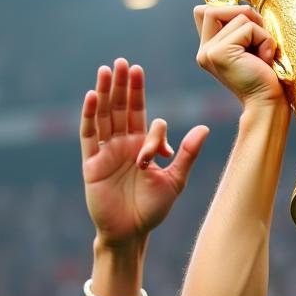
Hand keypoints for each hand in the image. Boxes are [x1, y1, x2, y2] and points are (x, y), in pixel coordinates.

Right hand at [82, 59, 208, 242]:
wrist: (131, 232)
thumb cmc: (153, 210)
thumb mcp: (175, 180)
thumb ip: (187, 154)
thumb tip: (206, 128)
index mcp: (144, 147)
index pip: (149, 124)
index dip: (156, 132)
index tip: (161, 154)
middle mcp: (123, 144)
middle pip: (123, 108)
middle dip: (124, 86)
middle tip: (125, 62)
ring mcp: (106, 151)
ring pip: (104, 115)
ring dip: (106, 92)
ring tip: (108, 69)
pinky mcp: (91, 162)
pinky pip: (89, 134)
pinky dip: (89, 115)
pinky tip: (93, 95)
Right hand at [194, 5, 285, 108]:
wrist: (269, 104)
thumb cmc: (266, 78)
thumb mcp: (250, 48)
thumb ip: (239, 28)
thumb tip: (242, 5)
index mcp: (208, 50)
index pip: (207, 12)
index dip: (230, 12)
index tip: (251, 33)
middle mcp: (204, 51)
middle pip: (215, 7)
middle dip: (245, 15)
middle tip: (261, 40)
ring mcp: (209, 52)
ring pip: (237, 15)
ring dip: (259, 31)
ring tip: (263, 55)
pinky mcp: (220, 53)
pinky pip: (248, 27)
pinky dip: (264, 40)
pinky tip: (265, 61)